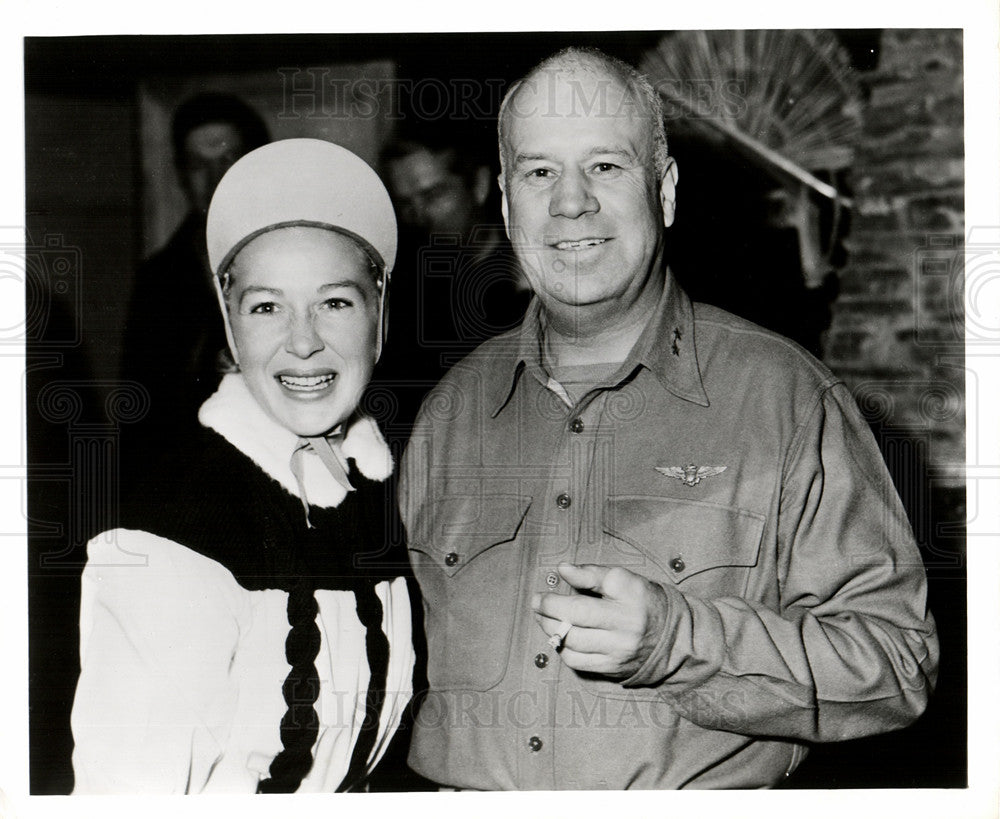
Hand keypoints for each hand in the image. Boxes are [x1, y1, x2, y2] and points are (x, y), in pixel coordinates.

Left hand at [531, 563, 670, 680]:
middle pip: (576, 616)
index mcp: (629, 594)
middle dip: (548, 610)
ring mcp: (619, 648)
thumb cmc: (642, 603)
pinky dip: (563, 649)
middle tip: (537, 604)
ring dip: (551, 629)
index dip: (564, 587)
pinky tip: (561, 638)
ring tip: (544, 619)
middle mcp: (625, 623)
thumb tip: (562, 569)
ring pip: (572, 641)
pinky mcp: (613, 667)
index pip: (591, 585)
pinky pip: (577, 661)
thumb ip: (591, 573)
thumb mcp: (623, 580)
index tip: (543, 591)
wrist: (672, 639)